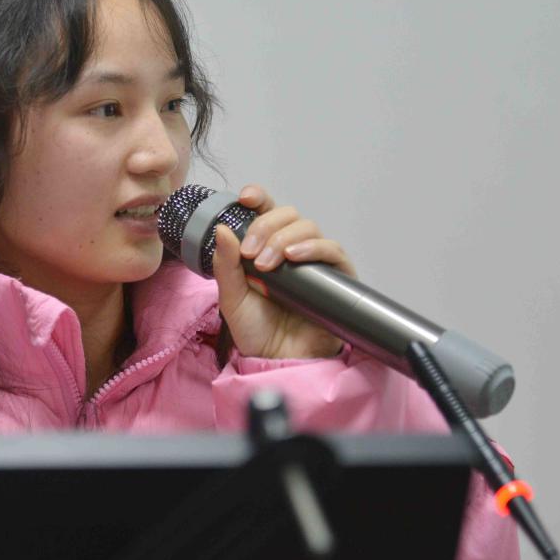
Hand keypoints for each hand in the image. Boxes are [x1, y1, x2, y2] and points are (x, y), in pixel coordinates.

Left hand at [211, 184, 354, 359]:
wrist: (279, 362)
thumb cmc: (257, 331)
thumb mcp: (231, 298)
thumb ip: (225, 265)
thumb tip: (223, 229)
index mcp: (264, 248)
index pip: (266, 211)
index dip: (258, 197)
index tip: (245, 198)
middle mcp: (290, 250)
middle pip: (287, 215)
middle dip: (265, 226)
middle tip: (250, 252)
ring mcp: (314, 262)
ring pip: (307, 227)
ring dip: (283, 239)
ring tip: (266, 264)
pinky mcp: (336, 277)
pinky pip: (332, 250)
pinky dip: (313, 247)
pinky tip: (294, 257)